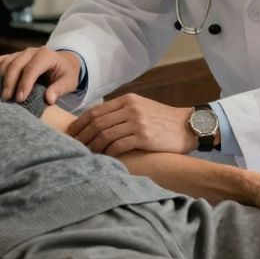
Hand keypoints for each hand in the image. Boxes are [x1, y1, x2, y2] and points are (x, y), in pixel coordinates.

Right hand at [0, 47, 80, 103]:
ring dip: (1, 79)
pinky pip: (2, 61)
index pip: (32, 69)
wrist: (63, 63)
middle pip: (16, 65)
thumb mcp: (69, 82)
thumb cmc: (66, 74)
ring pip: (6, 63)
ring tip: (1, 95)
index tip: (20, 99)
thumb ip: (59, 89)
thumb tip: (49, 99)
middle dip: (10, 83)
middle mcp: (31, 51)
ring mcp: (21, 53)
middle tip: (6, 100)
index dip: (24, 84)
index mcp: (46, 55)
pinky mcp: (14, 56)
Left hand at [68, 93, 195, 155]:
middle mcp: (130, 108)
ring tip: (87, 154)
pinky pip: (118, 145)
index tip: (71, 133)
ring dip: (93, 146)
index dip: (80, 123)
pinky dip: (108, 153)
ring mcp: (137, 122)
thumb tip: (98, 124)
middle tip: (73, 147)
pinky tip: (104, 158)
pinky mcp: (144, 137)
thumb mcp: (141, 108)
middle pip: (97, 123)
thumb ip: (121, 112)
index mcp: (127, 100)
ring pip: (105, 134)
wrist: (188, 126)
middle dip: (82, 136)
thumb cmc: (162, 120)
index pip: (96, 111)